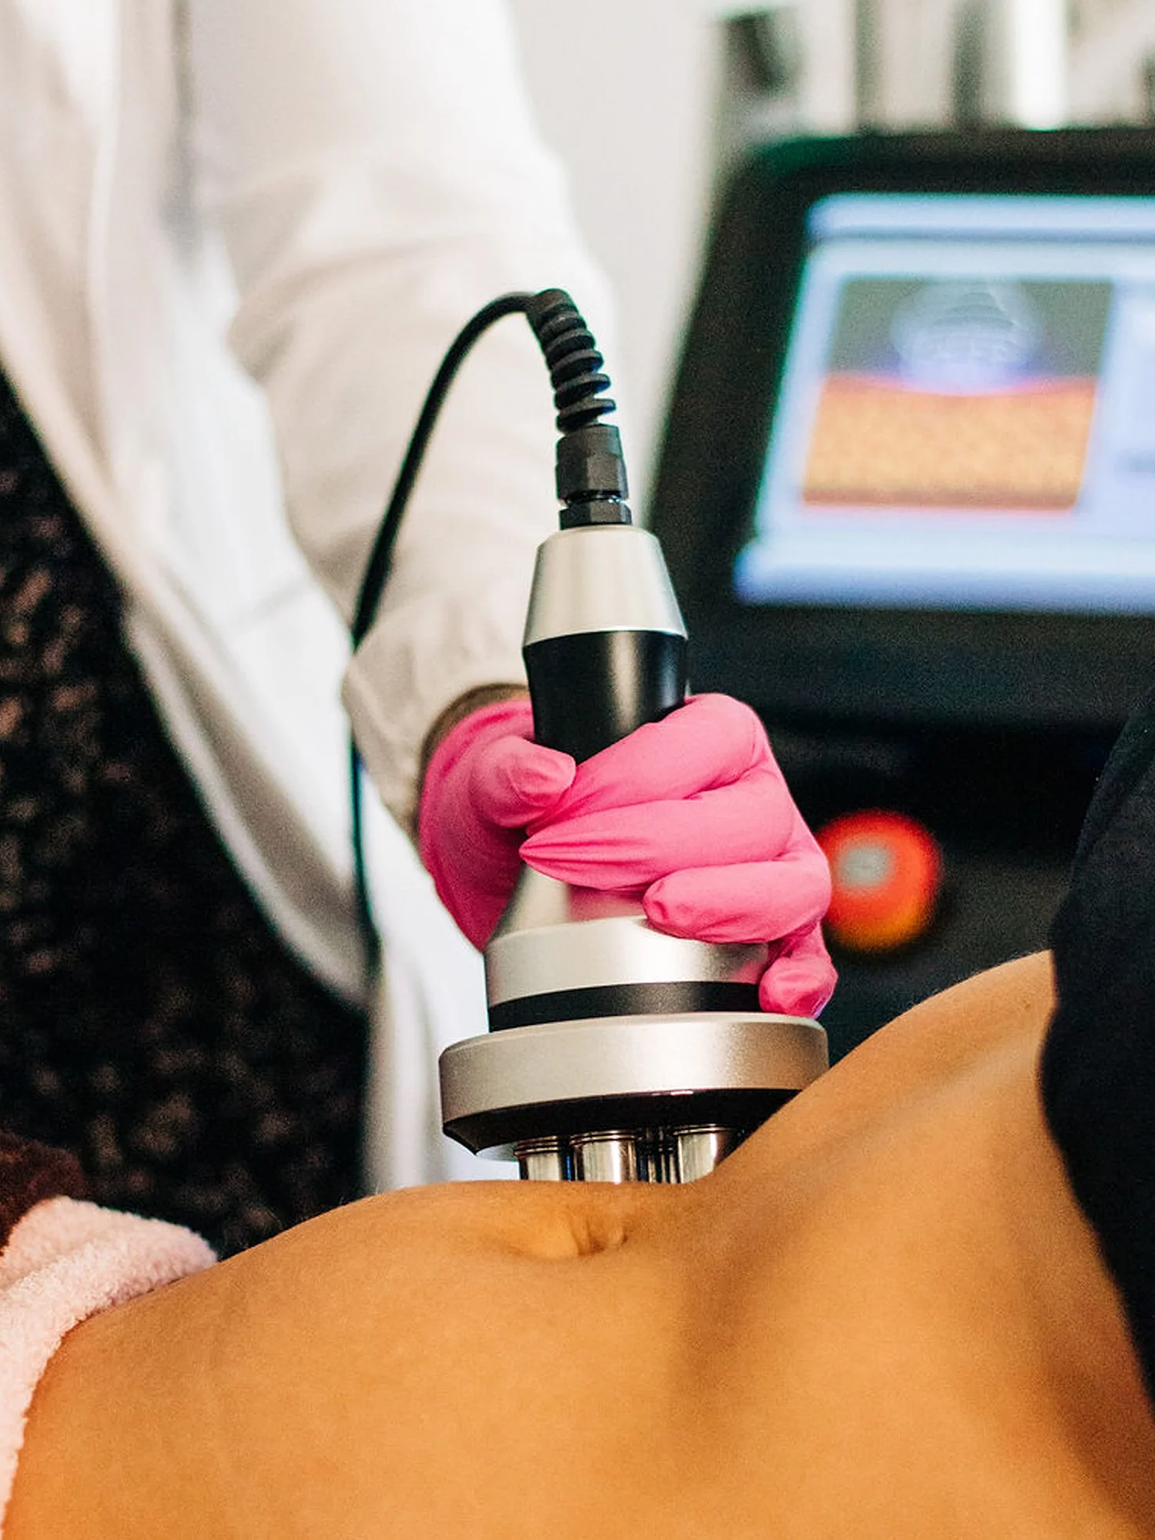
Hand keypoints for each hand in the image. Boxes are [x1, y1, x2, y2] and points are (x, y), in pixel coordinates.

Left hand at [418, 693, 835, 1016]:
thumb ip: (506, 769)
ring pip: (791, 886)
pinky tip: (770, 994)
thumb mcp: (500, 779)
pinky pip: (806, 957)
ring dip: (731, 905)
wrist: (525, 879)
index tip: (560, 816)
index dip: (629, 780)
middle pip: (749, 820)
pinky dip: (798, 978)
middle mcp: (756, 798)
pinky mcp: (776, 936)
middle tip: (585, 868)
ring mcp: (774, 869)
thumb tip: (544, 776)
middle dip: (662, 846)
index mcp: (715, 735)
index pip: (698, 745)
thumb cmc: (536, 814)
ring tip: (662, 914)